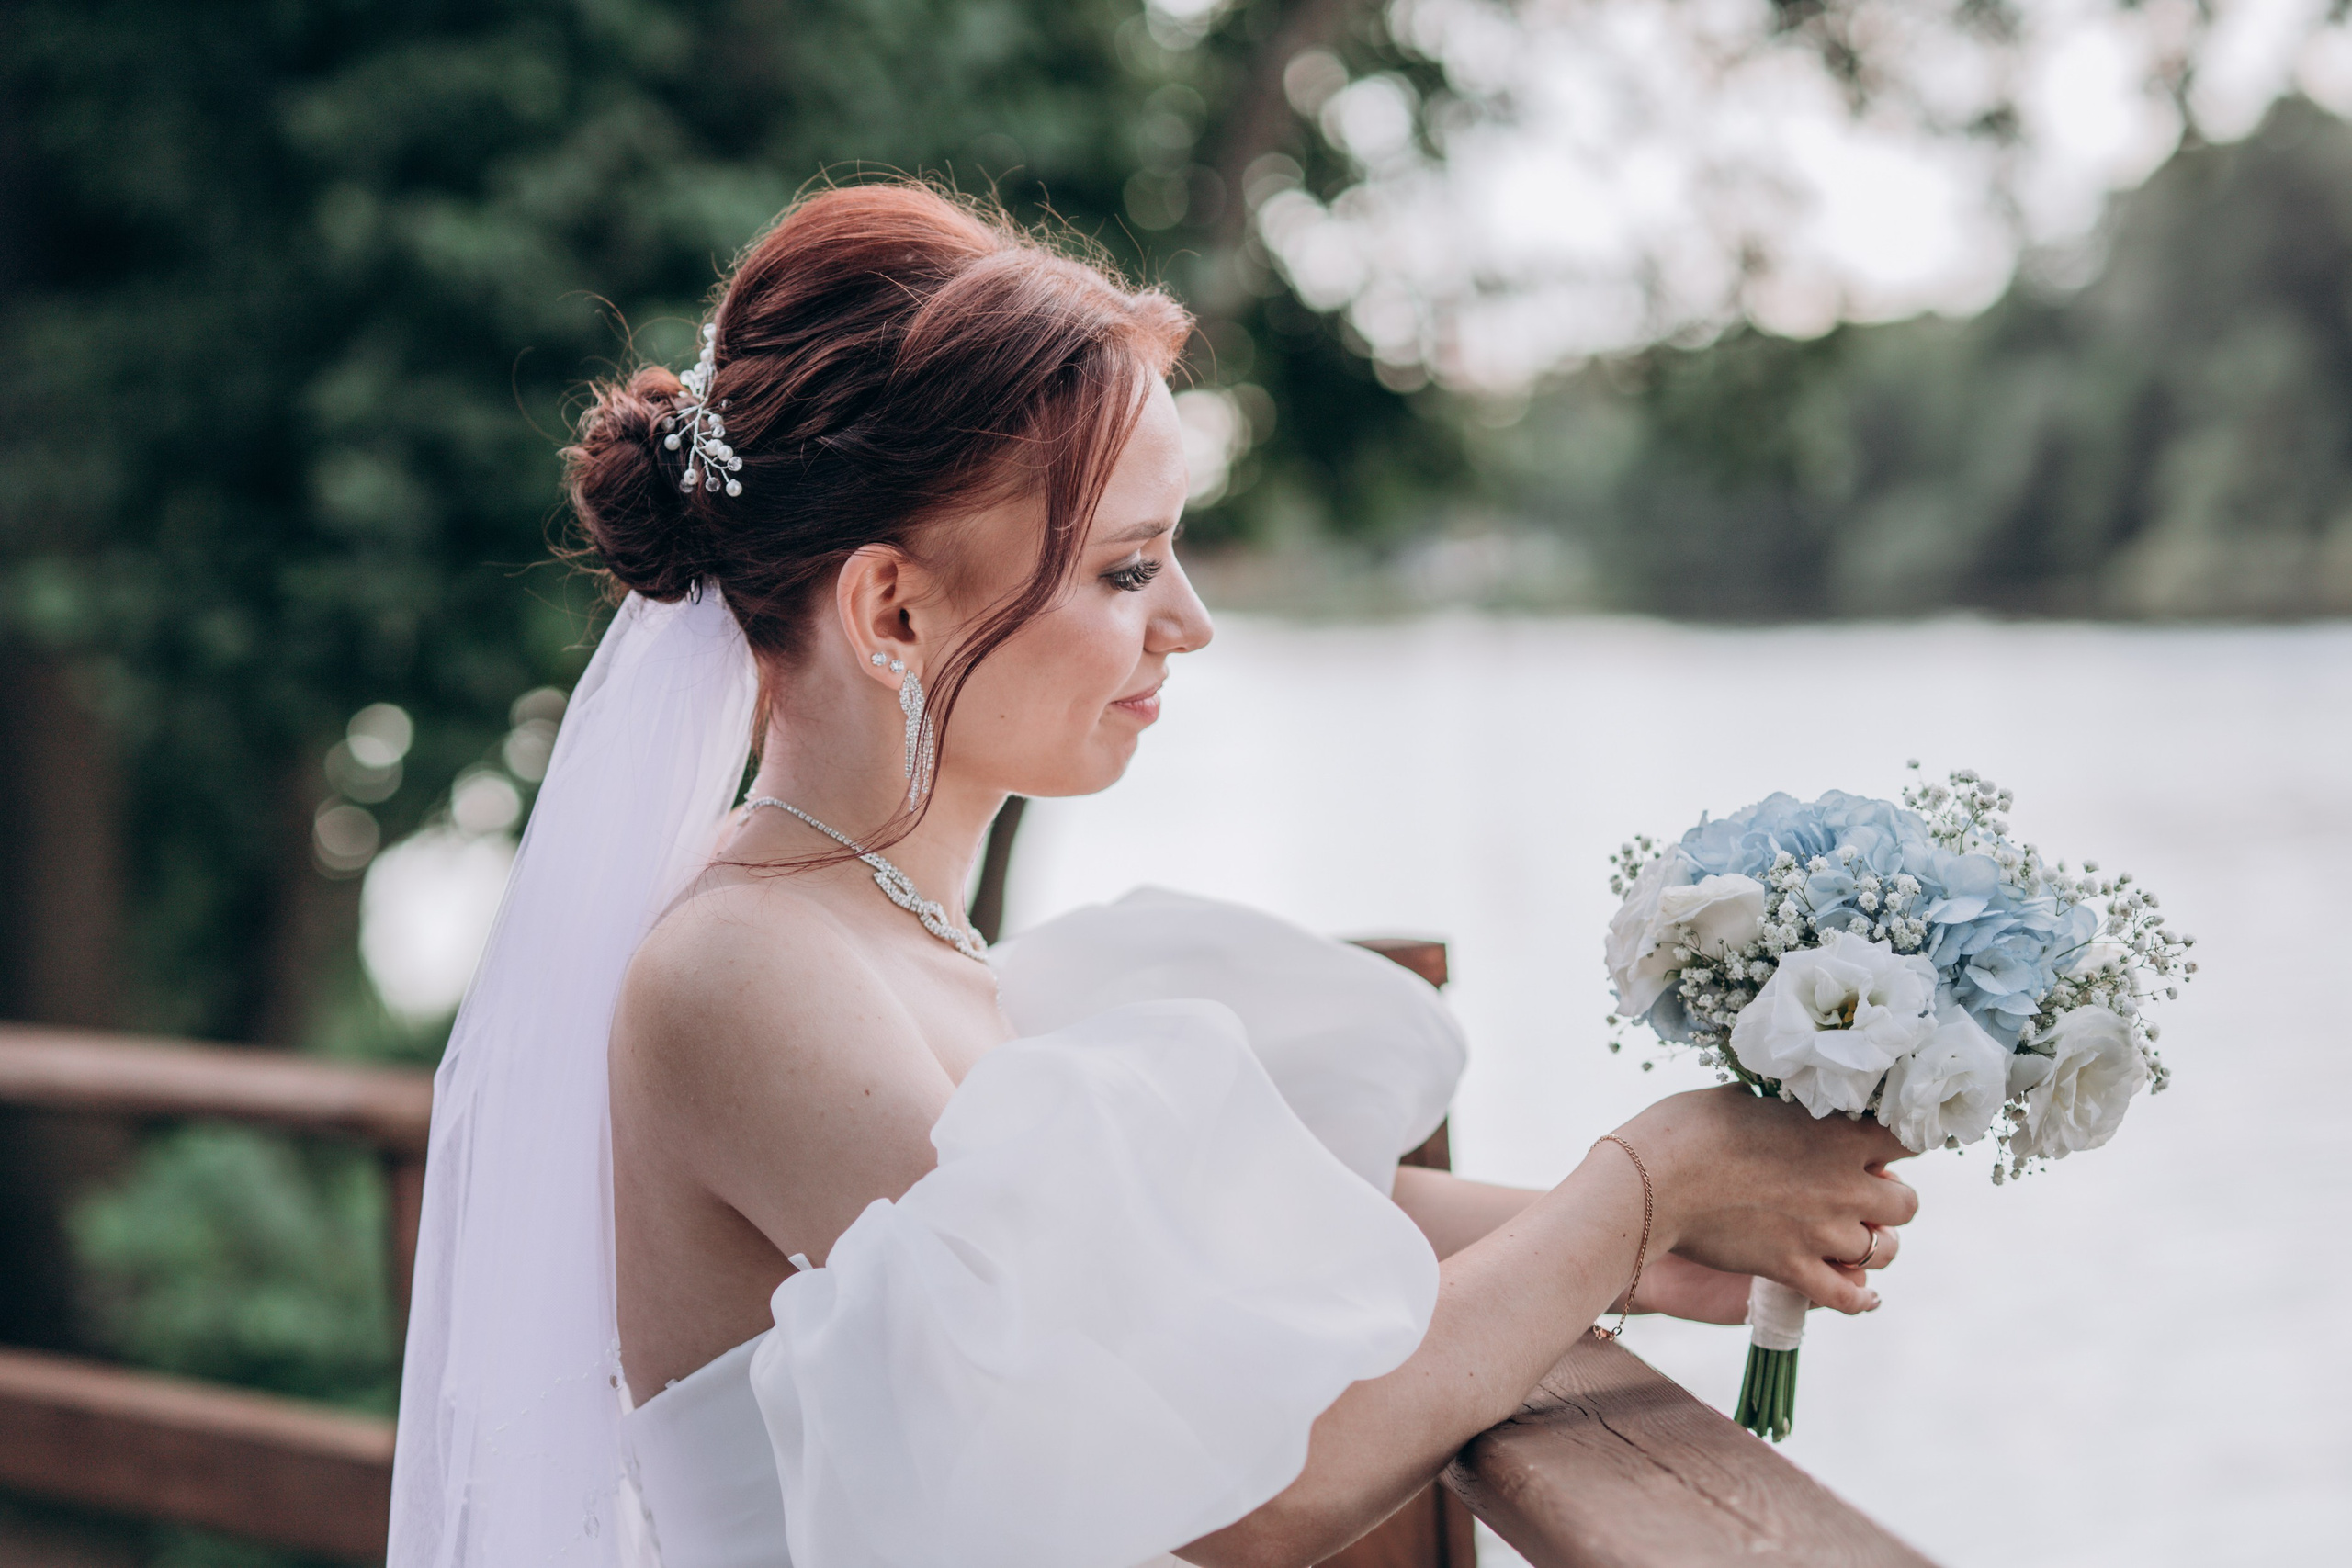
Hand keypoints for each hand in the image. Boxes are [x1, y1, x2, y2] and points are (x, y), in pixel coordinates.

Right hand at [1613, 1087, 1918, 1314]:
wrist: (1649, 1184)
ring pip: (1885, 1251)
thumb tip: (1772, 1102)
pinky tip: (1860, 1292)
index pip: (1907, 1138)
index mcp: (1837, 1134)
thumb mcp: (1738, 1098)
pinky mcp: (1794, 1270)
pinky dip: (1858, 1297)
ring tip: (1852, 1237)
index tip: (1880, 1144)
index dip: (1898, 1141)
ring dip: (1873, 1244)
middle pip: (1907, 1204)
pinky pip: (1848, 1297)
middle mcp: (1843, 1185)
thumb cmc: (1684, 1129)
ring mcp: (1822, 1233)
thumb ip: (1775, 1107)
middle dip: (1889, 1199)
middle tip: (1860, 1193)